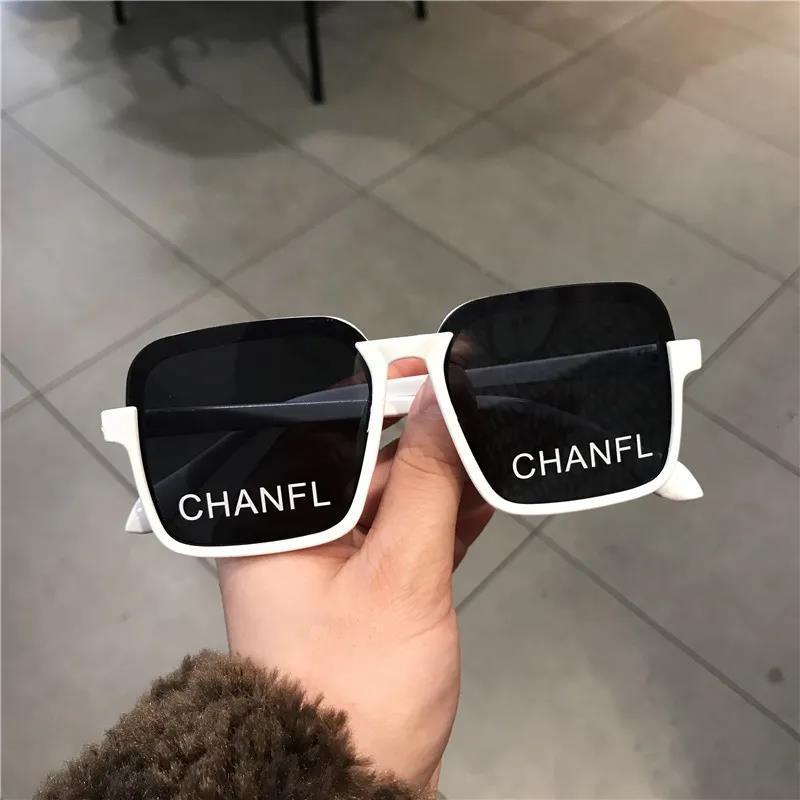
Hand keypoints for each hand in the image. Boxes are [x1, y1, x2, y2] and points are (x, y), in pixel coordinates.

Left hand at [217, 361, 492, 790]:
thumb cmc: (355, 689)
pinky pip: (414, 531)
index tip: (428, 366)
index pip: (322, 432)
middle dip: (423, 433)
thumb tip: (441, 398)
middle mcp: (302, 532)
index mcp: (277, 520)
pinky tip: (487, 490)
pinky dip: (450, 514)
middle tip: (475, 400)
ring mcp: (341, 560)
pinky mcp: (374, 585)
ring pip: (396, 495)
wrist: (353, 786)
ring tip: (493, 439)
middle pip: (364, 459)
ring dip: (445, 474)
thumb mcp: (399, 575)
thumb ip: (426, 482)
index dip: (376, 394)